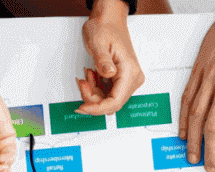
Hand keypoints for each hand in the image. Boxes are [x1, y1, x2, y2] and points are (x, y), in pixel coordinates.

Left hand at [77, 0, 144, 115]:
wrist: (108, 20)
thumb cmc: (105, 28)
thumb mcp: (98, 42)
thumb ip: (103, 60)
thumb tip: (108, 73)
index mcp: (129, 72)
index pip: (115, 102)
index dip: (97, 108)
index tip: (83, 108)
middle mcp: (132, 78)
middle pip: (111, 103)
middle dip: (93, 97)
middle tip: (82, 83)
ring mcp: (127, 80)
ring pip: (108, 99)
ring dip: (93, 92)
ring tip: (87, 75)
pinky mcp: (121, 79)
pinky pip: (107, 93)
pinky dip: (96, 88)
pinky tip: (92, 76)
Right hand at [180, 0, 214, 171]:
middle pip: (212, 126)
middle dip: (210, 151)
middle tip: (210, 166)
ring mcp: (208, 77)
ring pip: (195, 115)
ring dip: (193, 140)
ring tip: (193, 155)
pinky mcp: (198, 70)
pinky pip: (187, 98)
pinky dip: (183, 118)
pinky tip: (183, 132)